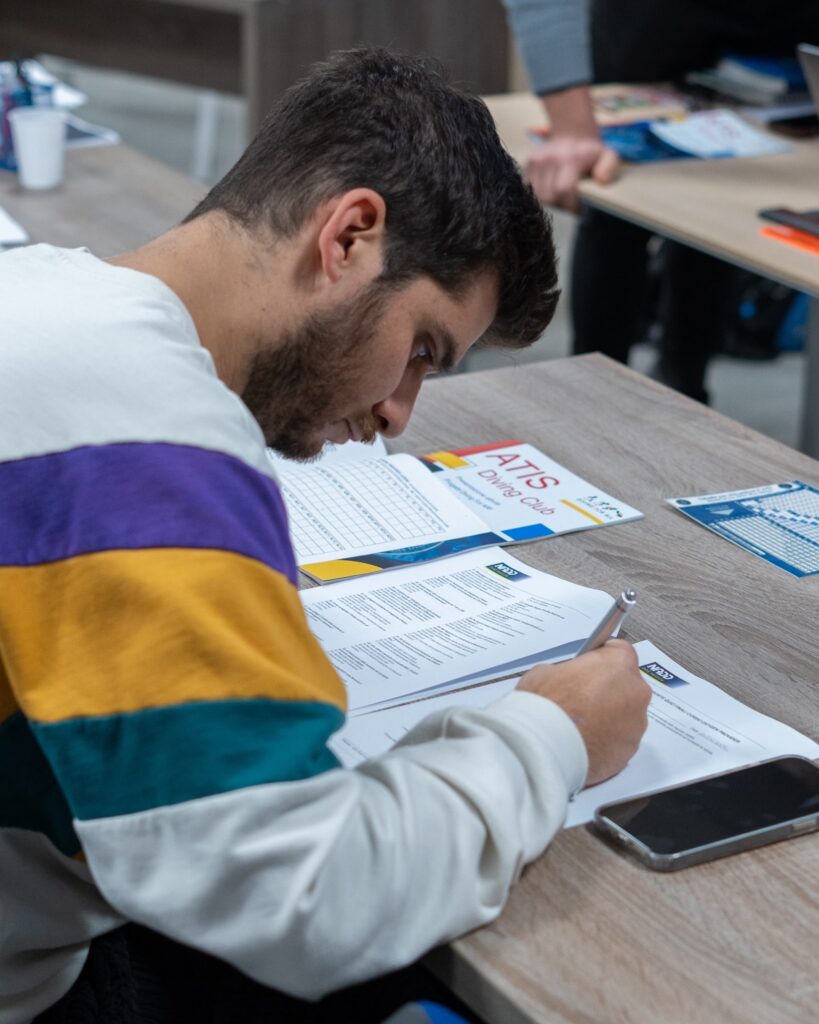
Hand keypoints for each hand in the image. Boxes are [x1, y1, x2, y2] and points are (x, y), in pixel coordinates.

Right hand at [517, 640, 649, 785]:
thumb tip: (567, 679)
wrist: (543, 748)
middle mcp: (635, 691)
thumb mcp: (545, 671)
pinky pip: (620, 740)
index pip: (619, 651)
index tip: (590, 667)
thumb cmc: (545, 706)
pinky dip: (606, 741)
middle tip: (581, 699)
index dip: (602, 659)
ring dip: (609, 717)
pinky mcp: (629, 751)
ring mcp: (636, 724)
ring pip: (625, 715)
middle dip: (607, 690)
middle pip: (626, 685)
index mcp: (618, 663)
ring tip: (580, 726)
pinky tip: (584, 742)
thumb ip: (566, 670)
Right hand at [525, 136, 619, 211]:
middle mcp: (549, 158)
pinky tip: (551, 190)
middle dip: (560, 205)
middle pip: (549, 196)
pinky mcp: (527, 164)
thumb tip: (602, 180)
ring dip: (550, 202)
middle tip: (570, 203)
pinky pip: (530, 190)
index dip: (570, 204)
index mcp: (569, 158)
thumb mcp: (608, 156)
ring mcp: (535, 160)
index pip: (563, 190)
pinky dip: (540, 195)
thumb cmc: (592, 152)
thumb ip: (610, 167)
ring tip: (561, 196)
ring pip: (537, 196)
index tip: (578, 208)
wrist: (572, 134)